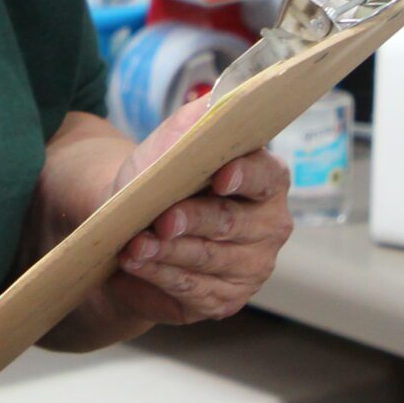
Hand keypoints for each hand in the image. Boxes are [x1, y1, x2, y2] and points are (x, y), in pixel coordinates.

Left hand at [98, 98, 293, 326]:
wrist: (133, 222)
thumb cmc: (161, 175)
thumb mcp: (176, 139)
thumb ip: (201, 119)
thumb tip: (221, 103)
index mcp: (268, 180)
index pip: (265, 176)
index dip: (244, 176)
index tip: (219, 176)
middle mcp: (269, 226)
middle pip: (230, 224)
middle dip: (192, 222)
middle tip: (161, 220)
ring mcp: (251, 268)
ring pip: (207, 261)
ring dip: (167, 254)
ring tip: (133, 245)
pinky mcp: (224, 299)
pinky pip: (191, 291)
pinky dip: (157, 278)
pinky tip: (133, 266)